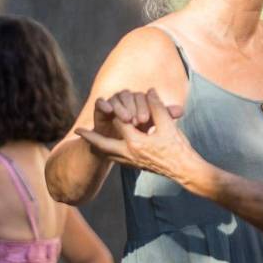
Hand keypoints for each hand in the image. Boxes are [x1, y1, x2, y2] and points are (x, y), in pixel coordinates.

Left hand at [75, 90, 199, 183]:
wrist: (185, 171)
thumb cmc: (178, 148)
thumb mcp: (169, 124)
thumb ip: (157, 106)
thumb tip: (149, 91)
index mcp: (136, 142)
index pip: (120, 122)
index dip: (118, 110)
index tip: (114, 101)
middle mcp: (130, 153)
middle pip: (103, 144)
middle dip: (90, 137)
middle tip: (77, 131)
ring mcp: (131, 162)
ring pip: (108, 154)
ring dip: (97, 146)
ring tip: (87, 140)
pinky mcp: (135, 166)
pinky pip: (116, 159)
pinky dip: (108, 152)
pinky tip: (106, 148)